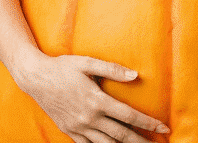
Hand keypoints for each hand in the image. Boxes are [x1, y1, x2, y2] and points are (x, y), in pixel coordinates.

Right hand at [14, 53, 168, 141]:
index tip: (163, 127)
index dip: (148, 123)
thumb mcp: (88, 63)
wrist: (35, 78)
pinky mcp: (69, 131)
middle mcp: (89, 118)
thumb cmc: (63, 67)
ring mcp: (78, 127)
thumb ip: (113, 69)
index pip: (129, 116)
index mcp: (97, 101)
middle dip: (141, 141)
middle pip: (121, 135)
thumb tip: (136, 75)